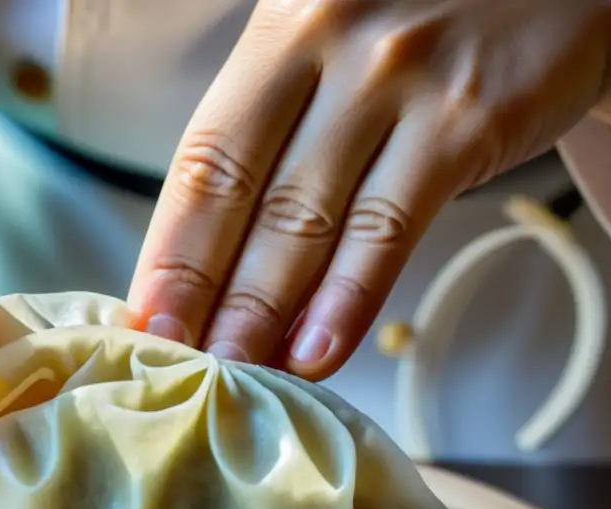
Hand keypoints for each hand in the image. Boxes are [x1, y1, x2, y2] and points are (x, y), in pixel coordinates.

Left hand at [129, 0, 610, 378]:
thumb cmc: (423, 35)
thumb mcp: (331, 54)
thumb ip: (277, 134)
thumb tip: (219, 260)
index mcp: (278, 32)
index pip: (204, 158)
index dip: (170, 248)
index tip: (146, 320)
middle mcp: (327, 43)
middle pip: (244, 193)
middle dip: (203, 293)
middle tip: (178, 364)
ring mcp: (397, 77)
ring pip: (309, 220)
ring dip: (264, 311)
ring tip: (236, 373)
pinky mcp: (464, 118)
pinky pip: (390, 227)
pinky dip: (349, 299)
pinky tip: (318, 352)